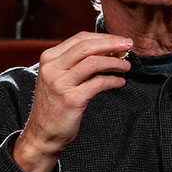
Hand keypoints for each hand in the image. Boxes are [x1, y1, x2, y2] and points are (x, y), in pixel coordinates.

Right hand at [12, 32, 132, 171]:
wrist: (42, 134)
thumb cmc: (55, 104)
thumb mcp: (59, 77)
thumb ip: (75, 62)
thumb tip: (108, 49)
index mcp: (49, 58)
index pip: (80, 38)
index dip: (104, 37)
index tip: (120, 40)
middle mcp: (52, 68)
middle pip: (87, 46)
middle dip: (112, 43)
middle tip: (129, 45)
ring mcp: (60, 84)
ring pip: (94, 62)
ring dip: (115, 62)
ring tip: (126, 66)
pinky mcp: (71, 99)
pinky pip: (98, 83)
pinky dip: (113, 80)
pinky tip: (120, 82)